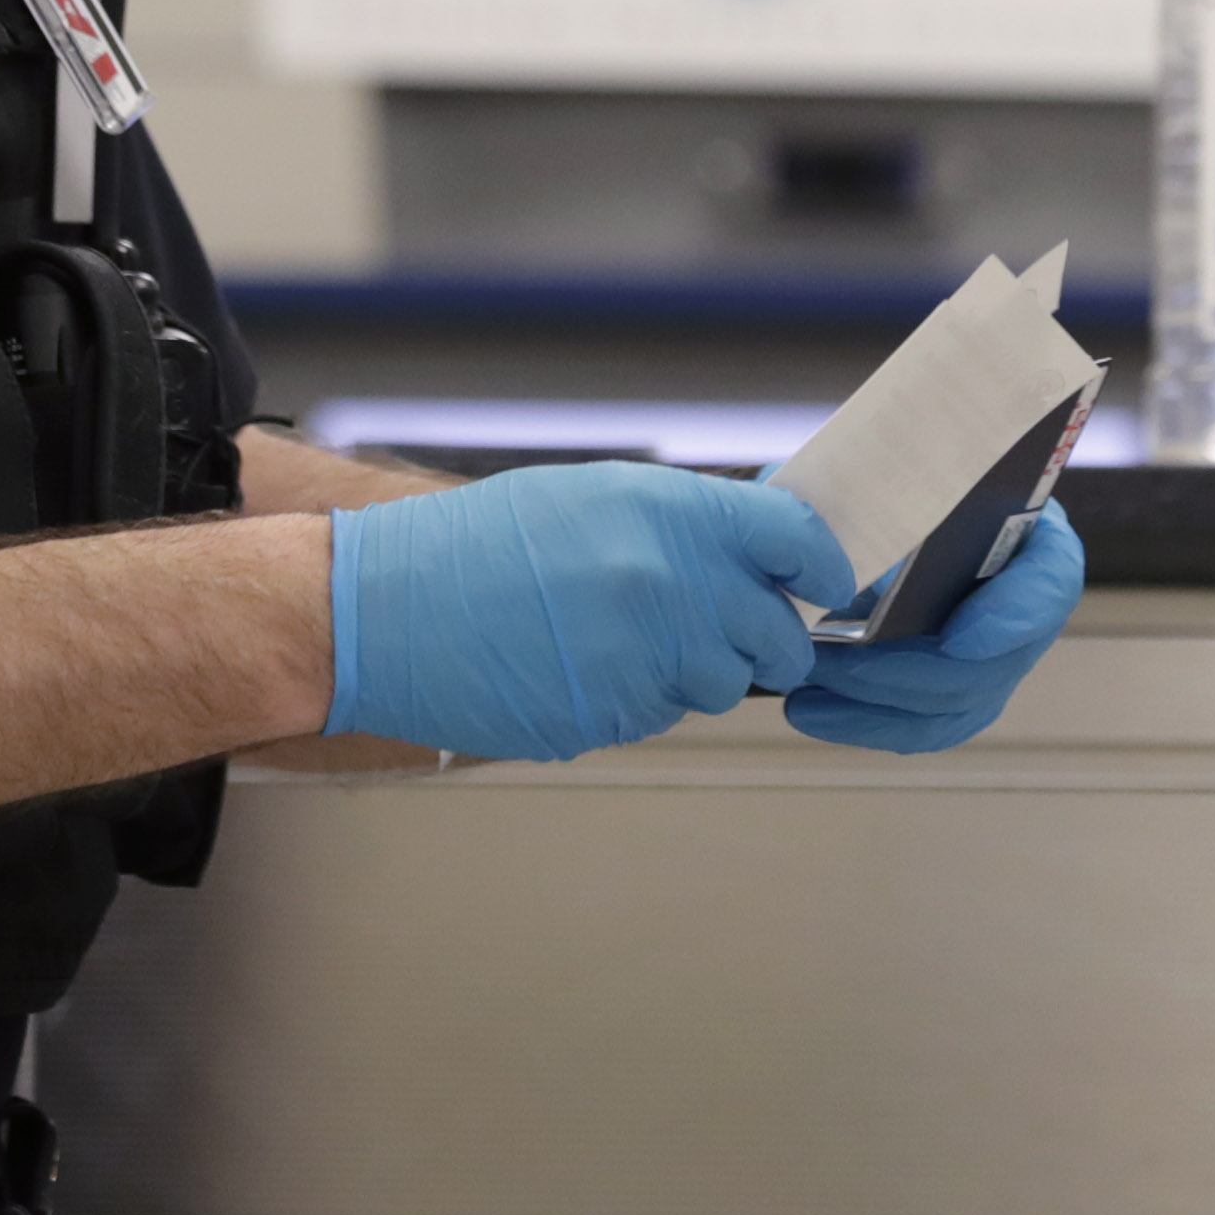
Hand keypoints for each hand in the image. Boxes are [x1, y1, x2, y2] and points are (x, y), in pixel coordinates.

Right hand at [326, 464, 852, 761]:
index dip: (824, 566)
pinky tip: (581, 666)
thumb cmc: (482, 544)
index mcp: (670, 515)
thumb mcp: (595, 495)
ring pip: (718, 686)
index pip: (797, 540)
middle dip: (760, 639)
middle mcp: (668, 586)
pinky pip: (658, 715)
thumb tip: (767, 542)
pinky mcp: (607, 719)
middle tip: (716, 626)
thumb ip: (688, 521)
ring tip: (620, 638)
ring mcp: (639, 661)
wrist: (385, 610)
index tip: (829, 582)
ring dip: (692, 672)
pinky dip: (637, 698)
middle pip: (776, 637)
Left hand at [783, 505, 1086, 753]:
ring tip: (807, 685)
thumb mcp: (893, 464)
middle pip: (993, 666)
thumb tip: (808, 511)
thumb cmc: (902, 479)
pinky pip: (922, 727)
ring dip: (878, 705)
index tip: (957, 640)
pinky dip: (864, 723)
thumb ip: (863, 481)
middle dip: (910, 672)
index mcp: (1033, 534)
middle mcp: (1025, 605)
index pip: (1051, 580)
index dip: (1015, 617)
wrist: (890, 508)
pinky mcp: (956, 694)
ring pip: (953, 708)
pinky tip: (808, 708)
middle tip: (841, 661)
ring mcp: (996, 659)